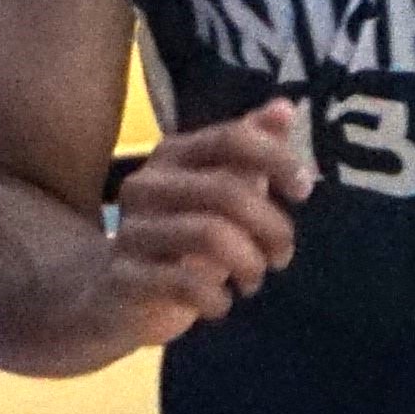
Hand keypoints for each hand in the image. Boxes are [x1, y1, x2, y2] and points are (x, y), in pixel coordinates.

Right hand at [99, 98, 310, 342]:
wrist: (111, 295)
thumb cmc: (178, 239)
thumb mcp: (217, 192)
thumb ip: (249, 152)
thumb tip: (285, 109)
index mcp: (171, 156)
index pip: (231, 138)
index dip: (276, 159)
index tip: (303, 190)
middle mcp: (146, 185)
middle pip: (226, 190)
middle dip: (270, 226)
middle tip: (282, 255)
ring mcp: (131, 231)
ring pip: (210, 235)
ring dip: (249, 264)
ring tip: (253, 281)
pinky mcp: (124, 276)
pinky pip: (184, 283)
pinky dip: (217, 298)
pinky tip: (221, 304)